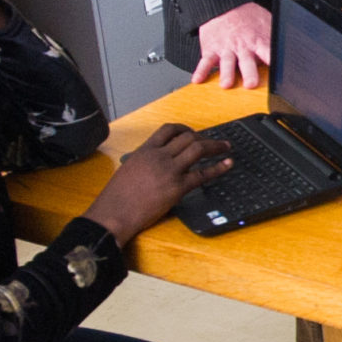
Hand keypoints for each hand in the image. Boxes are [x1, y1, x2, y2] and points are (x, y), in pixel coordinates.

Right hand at [83, 124, 231, 244]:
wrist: (114, 213)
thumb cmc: (117, 196)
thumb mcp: (128, 169)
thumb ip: (144, 161)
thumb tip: (157, 162)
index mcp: (145, 150)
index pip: (168, 130)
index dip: (184, 128)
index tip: (192, 132)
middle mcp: (159, 156)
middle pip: (187, 137)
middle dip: (204, 137)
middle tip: (214, 141)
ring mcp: (169, 171)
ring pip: (198, 149)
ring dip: (215, 146)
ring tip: (226, 147)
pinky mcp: (177, 187)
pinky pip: (202, 174)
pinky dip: (218, 167)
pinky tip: (227, 164)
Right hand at [193, 2, 273, 87]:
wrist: (223, 5)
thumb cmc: (247, 18)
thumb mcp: (266, 22)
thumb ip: (275, 37)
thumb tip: (293, 50)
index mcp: (258, 41)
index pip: (268, 53)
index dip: (274, 62)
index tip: (279, 74)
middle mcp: (242, 46)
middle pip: (246, 62)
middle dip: (249, 73)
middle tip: (250, 84)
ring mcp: (226, 49)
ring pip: (226, 63)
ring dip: (226, 74)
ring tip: (226, 85)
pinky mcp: (211, 49)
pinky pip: (204, 61)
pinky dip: (200, 71)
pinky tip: (197, 80)